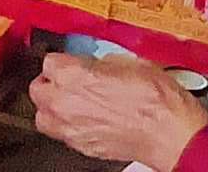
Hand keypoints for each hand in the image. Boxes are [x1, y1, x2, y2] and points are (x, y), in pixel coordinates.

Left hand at [30, 53, 207, 170]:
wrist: (170, 132)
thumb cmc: (155, 98)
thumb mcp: (127, 61)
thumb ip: (99, 63)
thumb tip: (94, 66)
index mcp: (72, 75)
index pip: (48, 61)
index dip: (63, 60)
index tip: (71, 60)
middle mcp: (64, 103)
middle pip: (37, 90)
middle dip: (51, 83)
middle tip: (66, 79)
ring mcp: (71, 128)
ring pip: (44, 116)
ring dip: (53, 107)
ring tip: (70, 101)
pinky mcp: (81, 146)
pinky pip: (63, 134)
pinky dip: (69, 126)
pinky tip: (86, 119)